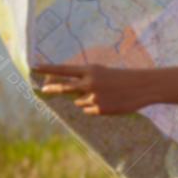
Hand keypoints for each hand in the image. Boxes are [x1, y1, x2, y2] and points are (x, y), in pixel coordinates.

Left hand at [32, 63, 146, 114]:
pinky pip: (88, 110)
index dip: (48, 69)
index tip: (34, 67)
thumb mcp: (102, 73)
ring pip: (79, 101)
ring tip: (105, 94)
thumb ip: (84, 80)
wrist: (142, 86)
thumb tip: (68, 94)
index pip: (64, 69)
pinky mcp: (99, 109)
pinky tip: (109, 102)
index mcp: (90, 70)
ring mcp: (94, 97)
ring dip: (86, 99)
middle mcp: (89, 83)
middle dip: (52, 88)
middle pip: (64, 87)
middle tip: (42, 89)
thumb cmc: (121, 77)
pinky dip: (95, 107)